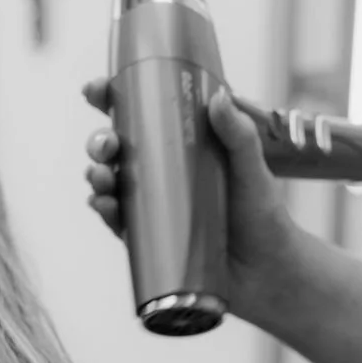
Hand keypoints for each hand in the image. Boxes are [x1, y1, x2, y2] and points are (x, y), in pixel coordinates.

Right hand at [82, 76, 299, 321]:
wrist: (265, 272)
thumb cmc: (261, 216)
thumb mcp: (252, 169)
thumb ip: (239, 134)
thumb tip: (219, 97)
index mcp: (180, 144)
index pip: (139, 114)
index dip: (111, 98)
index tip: (97, 91)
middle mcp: (161, 172)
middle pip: (116, 148)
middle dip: (99, 142)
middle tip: (107, 145)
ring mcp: (152, 205)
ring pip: (110, 183)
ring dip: (97, 176)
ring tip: (103, 177)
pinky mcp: (148, 239)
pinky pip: (117, 222)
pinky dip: (104, 211)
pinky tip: (102, 204)